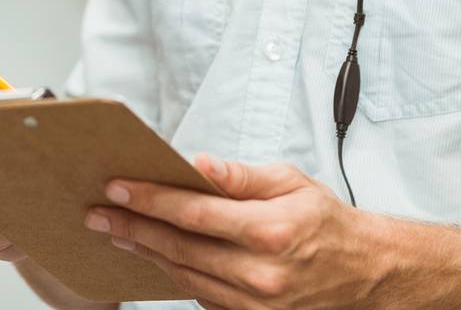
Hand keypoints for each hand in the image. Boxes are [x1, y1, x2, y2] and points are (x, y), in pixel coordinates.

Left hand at [82, 155, 386, 308]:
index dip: (151, 199)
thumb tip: (201, 164)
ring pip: (184, 275)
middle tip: (97, 211)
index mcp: (270, 231)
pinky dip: (174, 274)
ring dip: (146, 252)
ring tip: (117, 230)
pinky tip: (154, 254)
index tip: (117, 187)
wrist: (363, 272)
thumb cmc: (325, 221)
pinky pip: (201, 296)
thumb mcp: (290, 182)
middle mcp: (260, 273)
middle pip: (180, 248)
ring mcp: (255, 304)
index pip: (194, 213)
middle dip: (133, 226)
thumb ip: (242, 176)